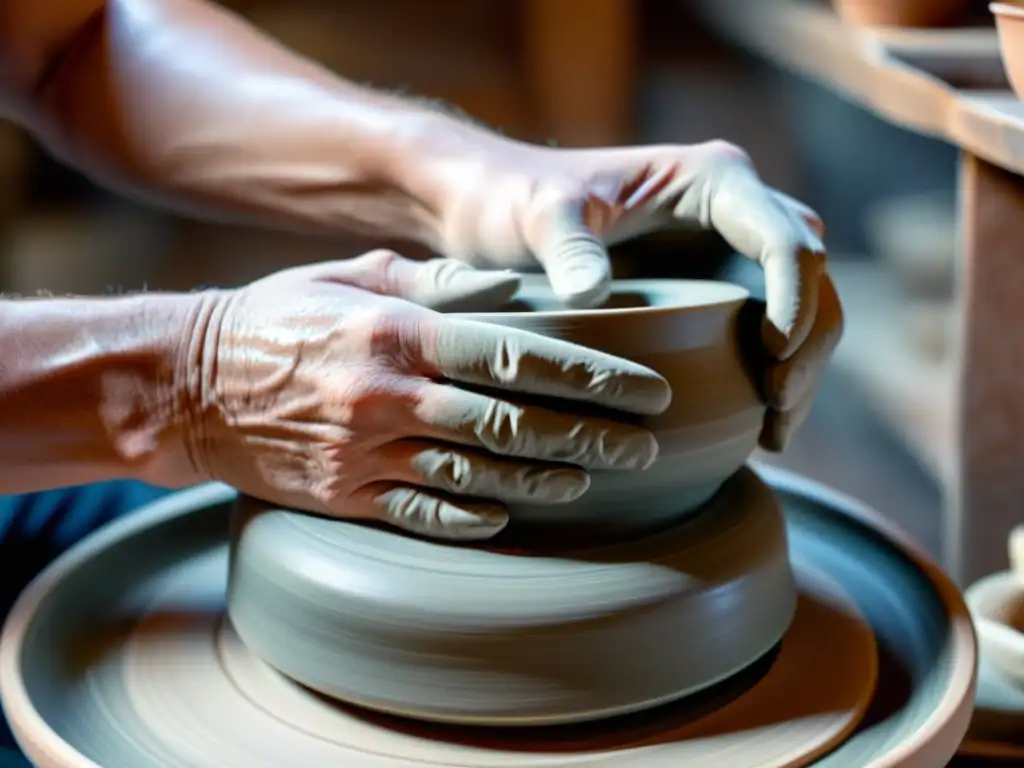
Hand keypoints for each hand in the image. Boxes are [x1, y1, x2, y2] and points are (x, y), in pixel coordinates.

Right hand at [173, 250, 669, 538]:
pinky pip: (423, 513)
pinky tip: (512, 512)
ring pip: (479, 473)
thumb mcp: (350, 278)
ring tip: (595, 478)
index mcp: (398, 332)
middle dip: (591, 437)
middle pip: (512, 423)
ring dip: (546, 478)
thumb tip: (510, 289)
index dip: (591, 377)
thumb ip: (434, 284)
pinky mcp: (344, 495)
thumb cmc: (278, 319)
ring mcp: (366, 452)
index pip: (517, 356)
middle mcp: (389, 395)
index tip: (646, 390)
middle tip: (645, 447)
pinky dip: (473, 515)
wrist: (184, 385)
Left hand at [427, 137, 842, 448]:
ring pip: (804, 308)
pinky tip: (761, 429)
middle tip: (778, 406)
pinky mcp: (717, 291)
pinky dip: (776, 376)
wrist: (503, 211)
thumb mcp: (539, 216)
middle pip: (811, 276)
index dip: (794, 297)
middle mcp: (736, 211)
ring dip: (802, 369)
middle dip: (809, 342)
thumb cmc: (520, 201)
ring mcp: (731, 252)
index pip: (785, 237)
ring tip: (775, 434)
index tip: (775, 354)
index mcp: (712, 181)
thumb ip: (566, 246)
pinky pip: (771, 331)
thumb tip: (589, 295)